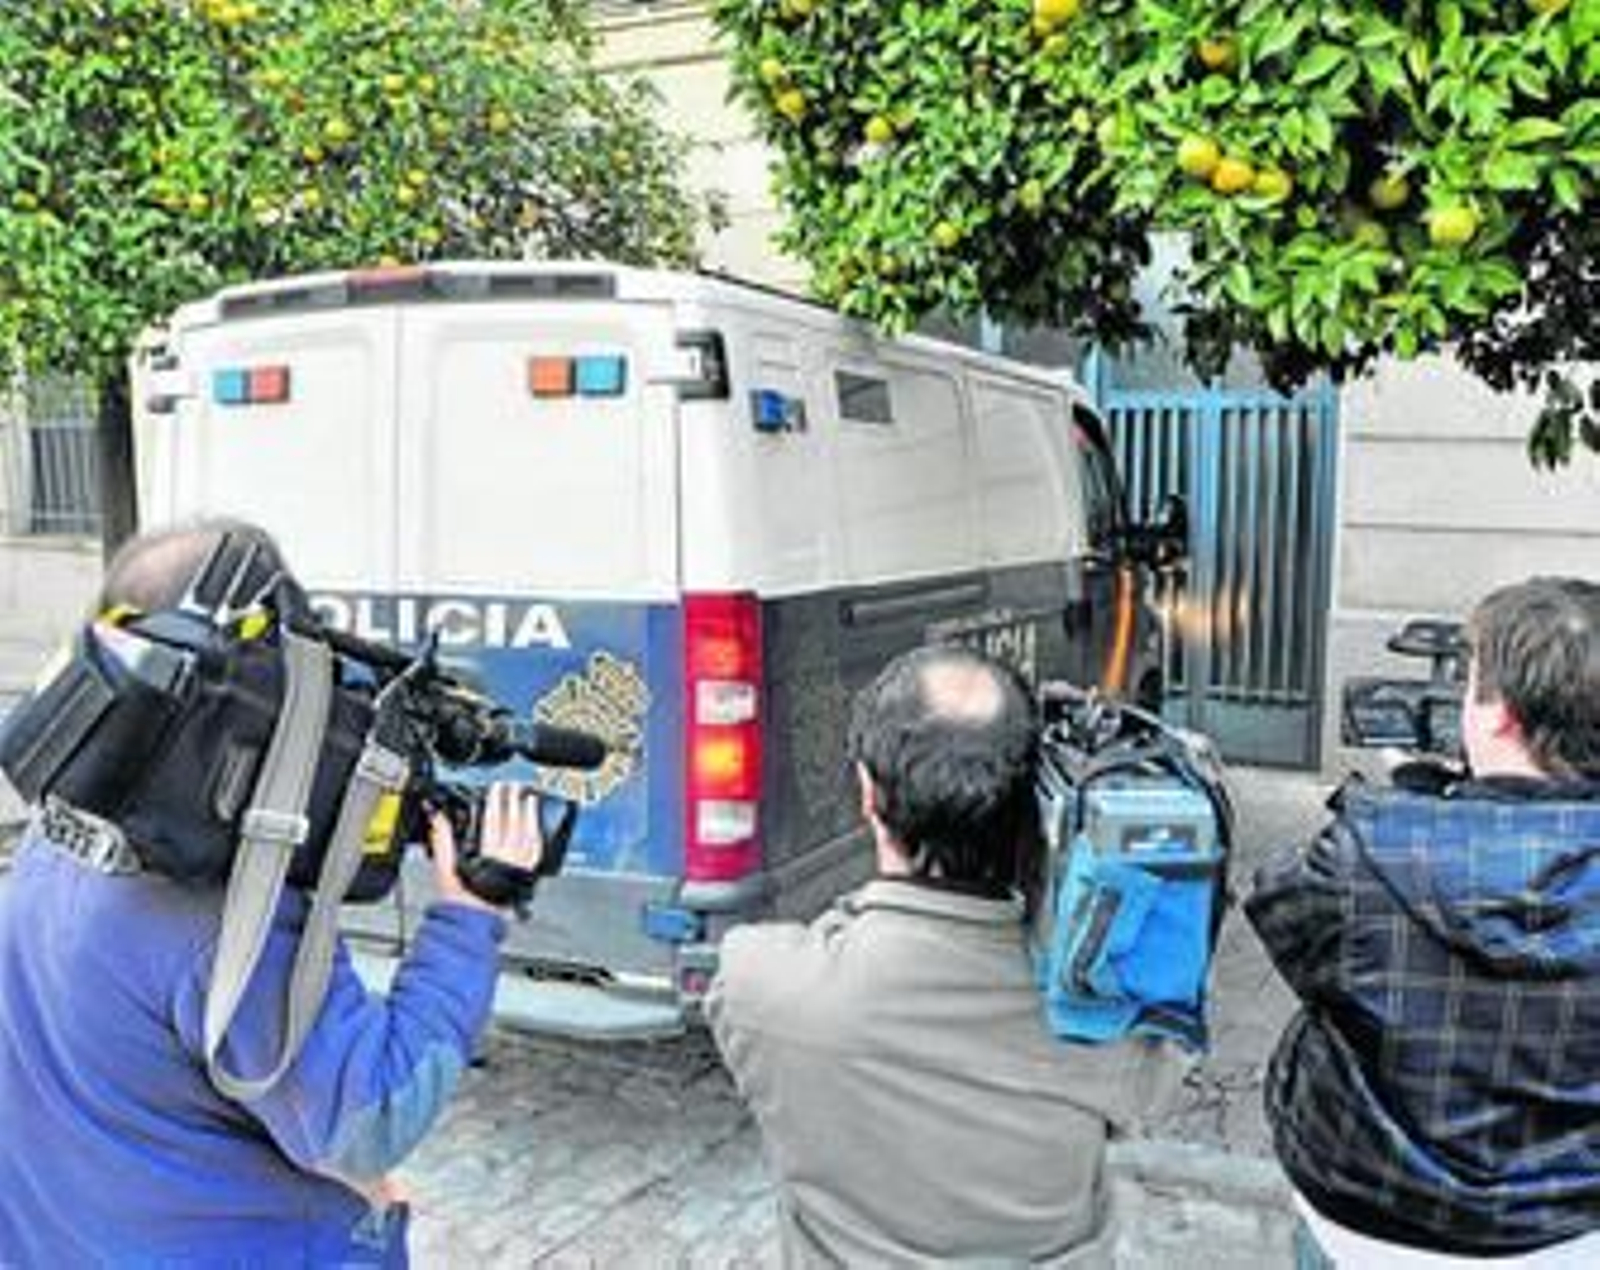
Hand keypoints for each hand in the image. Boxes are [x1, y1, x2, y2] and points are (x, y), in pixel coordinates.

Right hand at [428, 782, 544, 913]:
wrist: (472, 923)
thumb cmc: (459, 902)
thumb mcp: (444, 869)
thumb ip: (442, 839)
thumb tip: (437, 815)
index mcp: (487, 857)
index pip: (494, 820)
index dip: (496, 801)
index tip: (498, 787)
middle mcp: (507, 861)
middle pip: (515, 824)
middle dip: (515, 802)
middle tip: (515, 786)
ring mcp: (519, 869)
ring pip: (529, 836)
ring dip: (530, 816)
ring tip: (530, 800)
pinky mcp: (525, 876)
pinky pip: (536, 852)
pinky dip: (537, 837)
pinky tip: (536, 829)